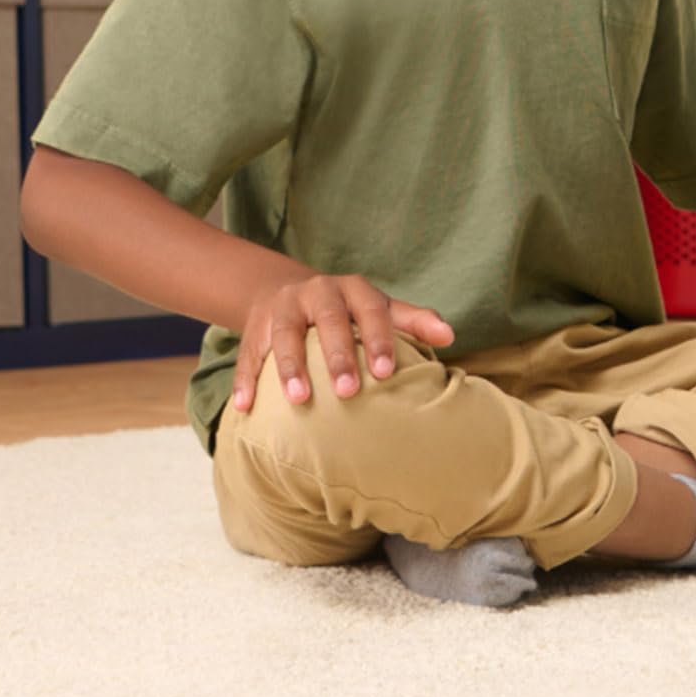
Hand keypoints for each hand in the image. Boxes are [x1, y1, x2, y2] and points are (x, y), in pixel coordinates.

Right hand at [232, 272, 454, 413]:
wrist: (285, 289)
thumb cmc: (348, 309)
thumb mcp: (380, 307)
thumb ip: (413, 320)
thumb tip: (450, 335)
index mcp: (353, 290)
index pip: (371, 311)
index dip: (379, 340)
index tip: (387, 372)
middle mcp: (317, 293)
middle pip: (328, 322)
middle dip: (337, 356)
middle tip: (348, 392)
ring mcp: (283, 309)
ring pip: (284, 335)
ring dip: (290, 367)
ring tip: (299, 400)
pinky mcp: (254, 329)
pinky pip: (248, 354)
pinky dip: (245, 380)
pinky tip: (246, 407)